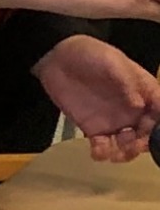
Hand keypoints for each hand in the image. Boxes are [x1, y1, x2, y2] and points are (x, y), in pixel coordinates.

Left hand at [37, 32, 159, 161]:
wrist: (59, 60)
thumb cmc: (92, 56)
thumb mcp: (113, 64)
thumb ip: (127, 84)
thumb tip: (140, 106)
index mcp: (144, 90)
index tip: (153, 133)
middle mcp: (133, 108)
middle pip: (147, 132)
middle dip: (143, 143)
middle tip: (131, 146)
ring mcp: (114, 120)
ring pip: (127, 142)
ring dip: (125, 152)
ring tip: (115, 154)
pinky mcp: (93, 128)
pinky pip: (102, 145)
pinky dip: (103, 152)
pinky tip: (98, 152)